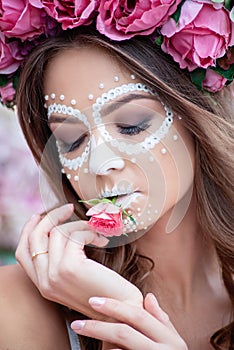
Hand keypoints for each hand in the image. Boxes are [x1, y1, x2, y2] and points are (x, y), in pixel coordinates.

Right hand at [15, 204, 142, 318]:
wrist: (120, 308)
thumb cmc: (102, 289)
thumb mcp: (73, 277)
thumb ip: (60, 260)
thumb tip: (59, 229)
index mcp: (42, 284)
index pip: (22, 252)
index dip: (28, 230)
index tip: (39, 215)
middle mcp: (44, 280)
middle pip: (35, 237)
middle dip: (51, 217)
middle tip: (68, 208)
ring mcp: (55, 274)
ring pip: (58, 232)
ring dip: (79, 225)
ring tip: (94, 231)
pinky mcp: (70, 267)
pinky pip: (75, 235)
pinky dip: (89, 232)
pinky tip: (101, 240)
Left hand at [71, 293, 187, 349]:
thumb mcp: (173, 341)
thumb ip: (162, 320)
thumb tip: (149, 296)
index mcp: (170, 338)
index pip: (138, 316)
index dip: (114, 306)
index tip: (93, 300)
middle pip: (124, 333)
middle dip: (98, 325)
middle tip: (77, 322)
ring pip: (119, 349)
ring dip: (99, 341)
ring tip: (81, 334)